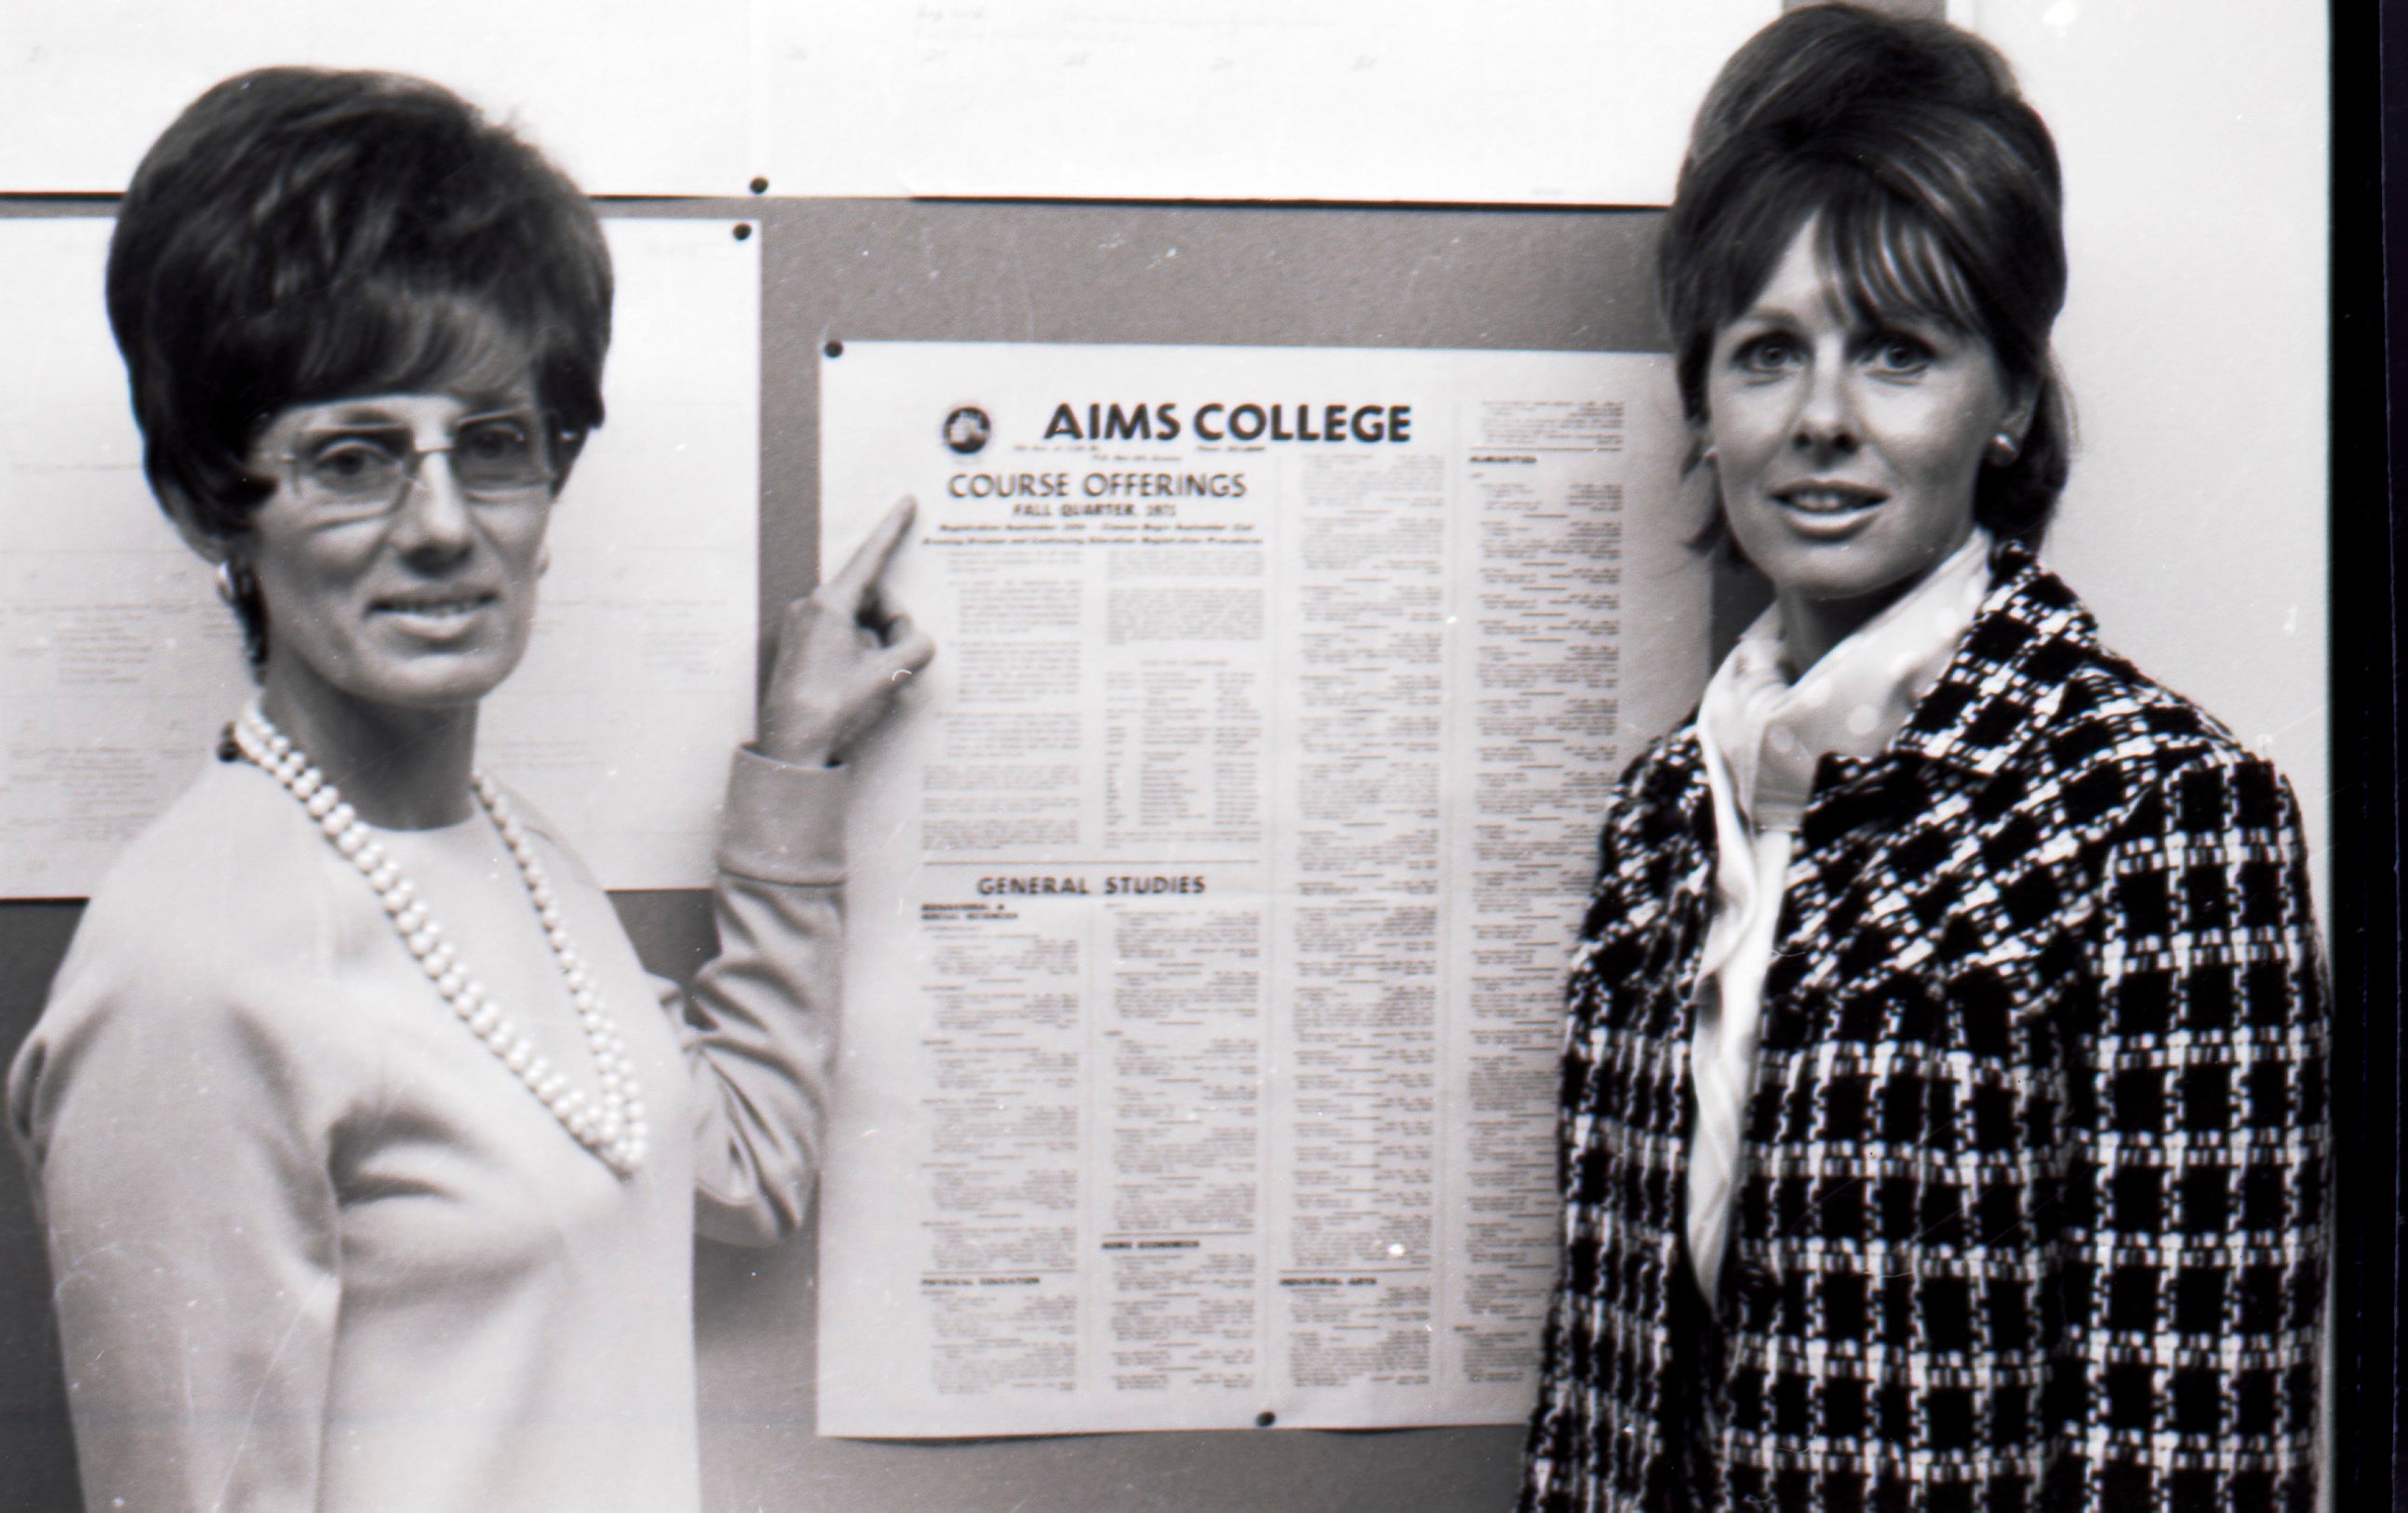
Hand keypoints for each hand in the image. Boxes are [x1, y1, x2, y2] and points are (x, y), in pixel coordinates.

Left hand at [757, 497, 935, 766]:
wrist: (791, 745)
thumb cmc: (834, 705)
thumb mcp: (889, 674)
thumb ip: (915, 646)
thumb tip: (915, 639)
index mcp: (830, 604)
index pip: (870, 558)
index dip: (893, 529)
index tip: (906, 502)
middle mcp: (811, 606)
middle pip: (870, 595)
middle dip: (891, 621)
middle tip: (899, 656)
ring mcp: (802, 626)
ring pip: (857, 618)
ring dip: (875, 640)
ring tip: (875, 677)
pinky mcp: (800, 645)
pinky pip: (840, 634)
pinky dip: (859, 650)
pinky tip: (859, 681)